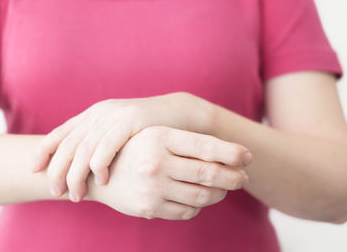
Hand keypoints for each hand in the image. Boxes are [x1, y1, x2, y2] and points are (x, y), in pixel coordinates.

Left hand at [31, 92, 212, 201]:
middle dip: (58, 170)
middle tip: (56, 191)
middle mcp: (99, 113)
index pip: (60, 132)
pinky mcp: (132, 120)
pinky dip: (100, 164)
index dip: (43, 150)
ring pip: (84, 148)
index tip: (33, 169)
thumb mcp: (117, 135)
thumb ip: (97, 144)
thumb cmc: (147, 132)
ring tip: (75, 195)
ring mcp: (115, 115)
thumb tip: (77, 168)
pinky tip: (100, 180)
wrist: (180, 116)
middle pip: (68, 143)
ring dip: (77, 174)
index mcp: (92, 115)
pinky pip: (108, 145)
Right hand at [87, 126, 251, 219]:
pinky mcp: (149, 208)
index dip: (232, 152)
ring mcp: (151, 187)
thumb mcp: (156, 135)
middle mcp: (155, 162)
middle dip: (233, 177)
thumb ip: (187, 142)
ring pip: (202, 195)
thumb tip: (232, 153)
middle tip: (244, 177)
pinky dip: (199, 206)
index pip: (206, 146)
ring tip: (225, 188)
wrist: (98, 174)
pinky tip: (199, 198)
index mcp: (159, 137)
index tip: (248, 156)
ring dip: (219, 193)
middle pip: (209, 174)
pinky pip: (187, 211)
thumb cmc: (136, 149)